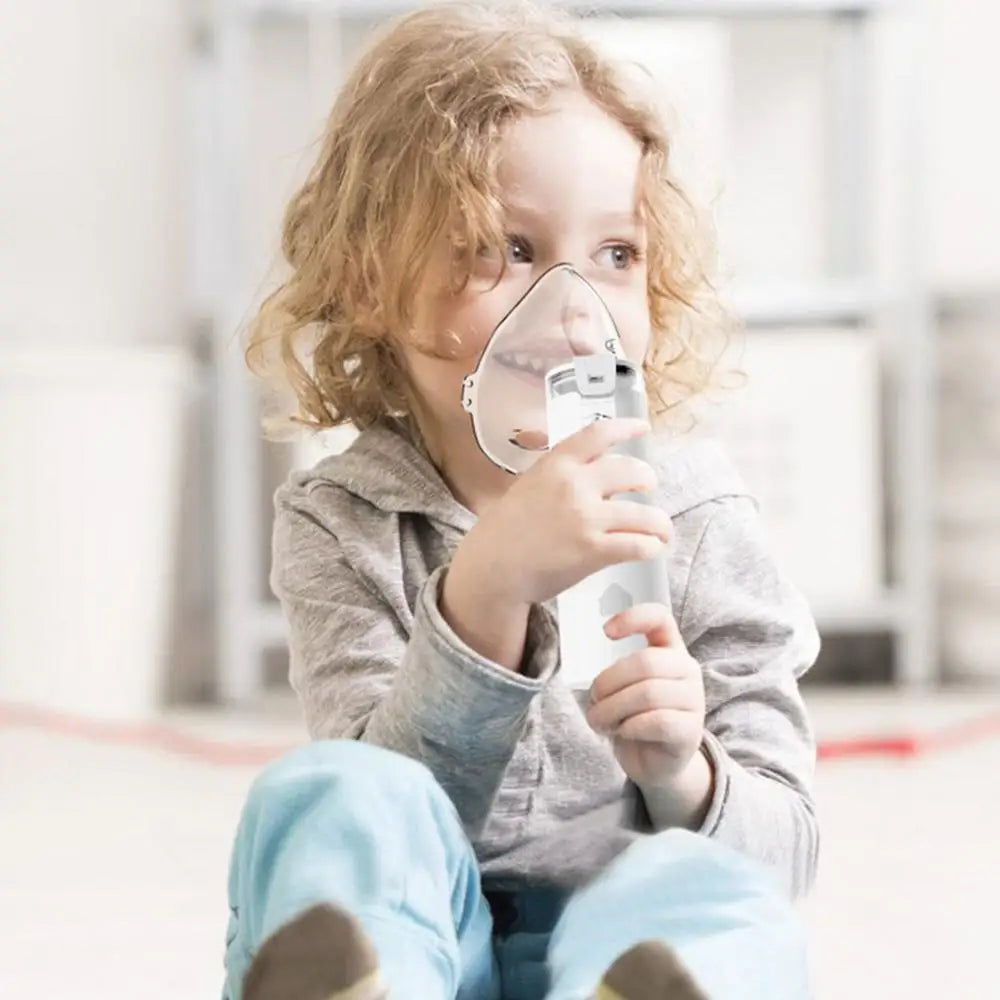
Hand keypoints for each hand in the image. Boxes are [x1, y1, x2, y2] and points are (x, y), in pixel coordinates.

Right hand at [452, 418, 672, 609]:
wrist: (492, 568)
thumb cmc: (505, 530)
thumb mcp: (528, 486)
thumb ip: (558, 475)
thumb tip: (586, 469)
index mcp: (556, 464)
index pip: (598, 434)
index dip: (626, 427)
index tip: (642, 427)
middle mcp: (574, 485)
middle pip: (631, 470)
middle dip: (648, 479)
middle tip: (649, 488)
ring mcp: (586, 518)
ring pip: (645, 514)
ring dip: (660, 523)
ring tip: (660, 530)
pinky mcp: (593, 550)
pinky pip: (638, 544)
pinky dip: (650, 547)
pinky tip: (649, 549)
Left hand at [586, 602, 705, 789]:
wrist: (657, 762)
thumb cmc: (636, 716)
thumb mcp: (625, 687)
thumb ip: (616, 673)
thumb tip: (593, 683)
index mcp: (670, 650)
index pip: (660, 618)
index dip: (634, 617)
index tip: (606, 632)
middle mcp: (687, 670)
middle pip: (646, 662)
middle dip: (609, 681)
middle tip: (593, 699)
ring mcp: (693, 700)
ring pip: (649, 694)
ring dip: (613, 708)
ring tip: (599, 720)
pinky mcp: (691, 731)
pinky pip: (658, 722)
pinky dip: (630, 727)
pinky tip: (622, 732)